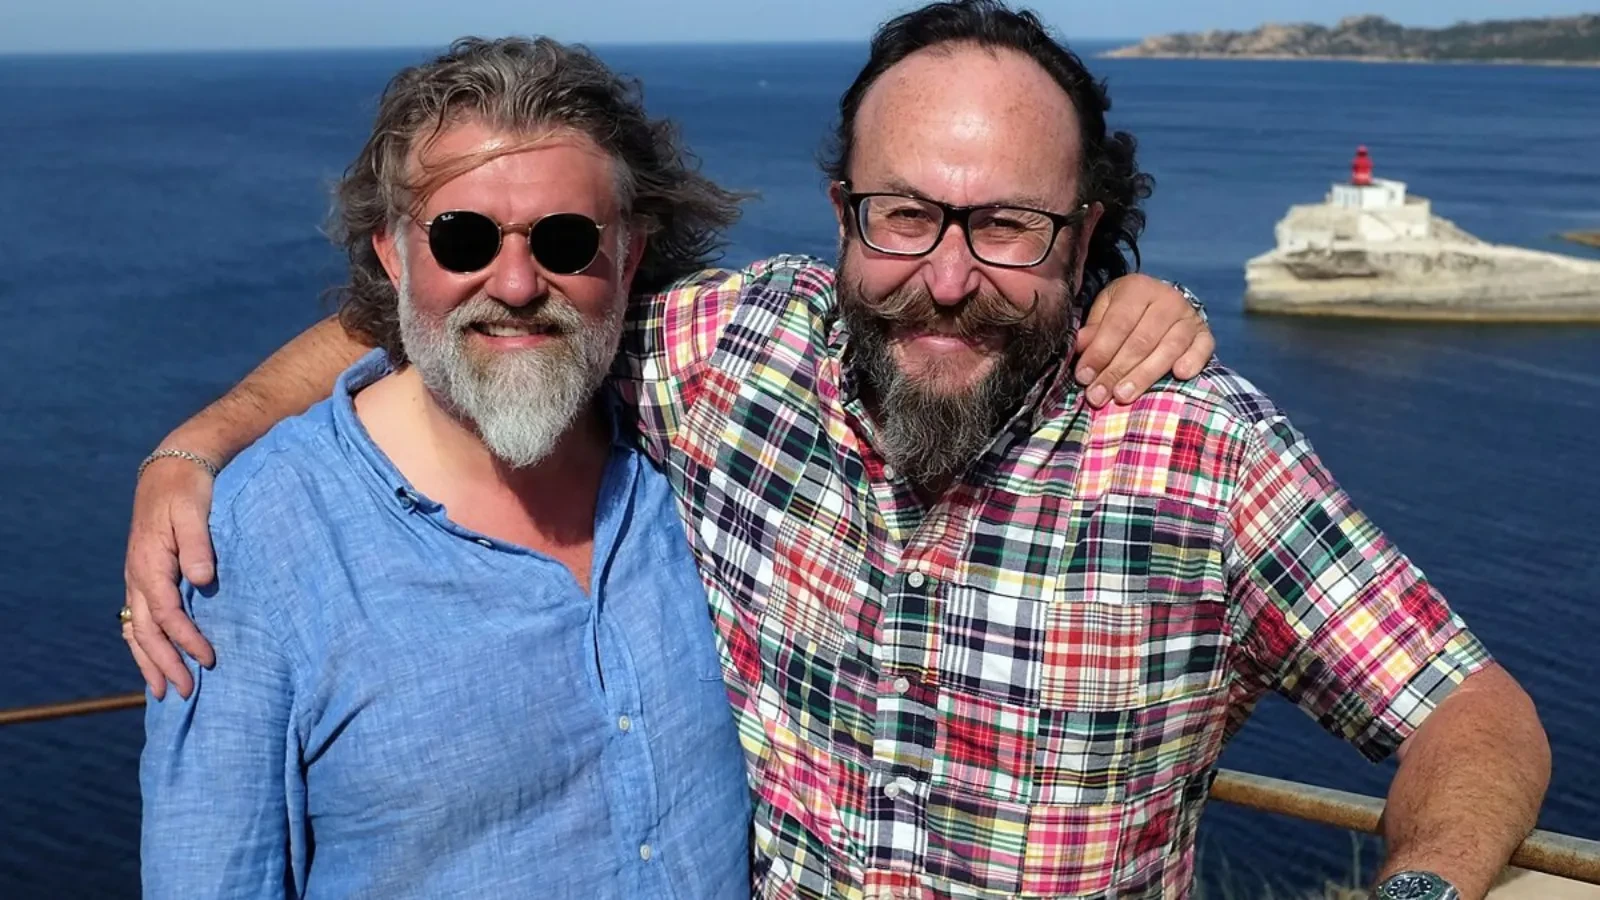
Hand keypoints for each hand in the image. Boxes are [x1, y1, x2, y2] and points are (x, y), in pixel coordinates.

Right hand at [123, 456, 217, 698]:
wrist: (172, 471)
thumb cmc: (188, 491)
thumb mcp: (194, 512)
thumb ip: (198, 546)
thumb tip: (202, 580)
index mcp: (149, 563)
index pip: (166, 614)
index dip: (186, 639)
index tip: (208, 659)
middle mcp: (137, 577)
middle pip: (145, 631)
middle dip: (164, 663)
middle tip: (184, 692)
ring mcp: (137, 579)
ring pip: (136, 630)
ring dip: (149, 662)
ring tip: (162, 692)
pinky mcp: (144, 579)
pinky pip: (138, 620)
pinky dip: (144, 645)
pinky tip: (153, 662)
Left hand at [1075, 275, 1213, 406]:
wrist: (1161, 303)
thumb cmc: (1126, 312)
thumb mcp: (1105, 312)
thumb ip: (1093, 330)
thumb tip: (1080, 348)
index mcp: (1137, 289)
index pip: (1118, 324)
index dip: (1100, 352)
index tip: (1084, 377)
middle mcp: (1167, 299)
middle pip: (1141, 340)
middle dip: (1117, 370)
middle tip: (1099, 395)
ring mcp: (1189, 316)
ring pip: (1169, 347)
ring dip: (1145, 375)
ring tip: (1123, 396)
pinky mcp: (1205, 333)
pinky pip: (1203, 348)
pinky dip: (1193, 361)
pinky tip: (1180, 375)